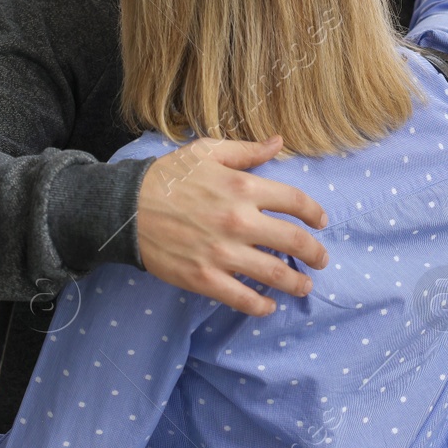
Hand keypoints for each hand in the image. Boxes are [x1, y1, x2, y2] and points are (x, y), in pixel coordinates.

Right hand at [137, 134, 328, 317]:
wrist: (125, 208)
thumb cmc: (167, 177)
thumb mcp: (207, 152)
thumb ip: (246, 150)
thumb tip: (278, 143)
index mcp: (242, 187)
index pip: (294, 202)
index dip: (314, 213)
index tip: (321, 222)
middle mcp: (238, 221)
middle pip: (292, 241)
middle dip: (314, 253)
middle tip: (321, 260)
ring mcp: (222, 252)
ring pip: (273, 273)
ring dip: (296, 283)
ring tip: (304, 287)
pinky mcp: (204, 277)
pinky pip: (241, 298)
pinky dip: (261, 305)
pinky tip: (269, 305)